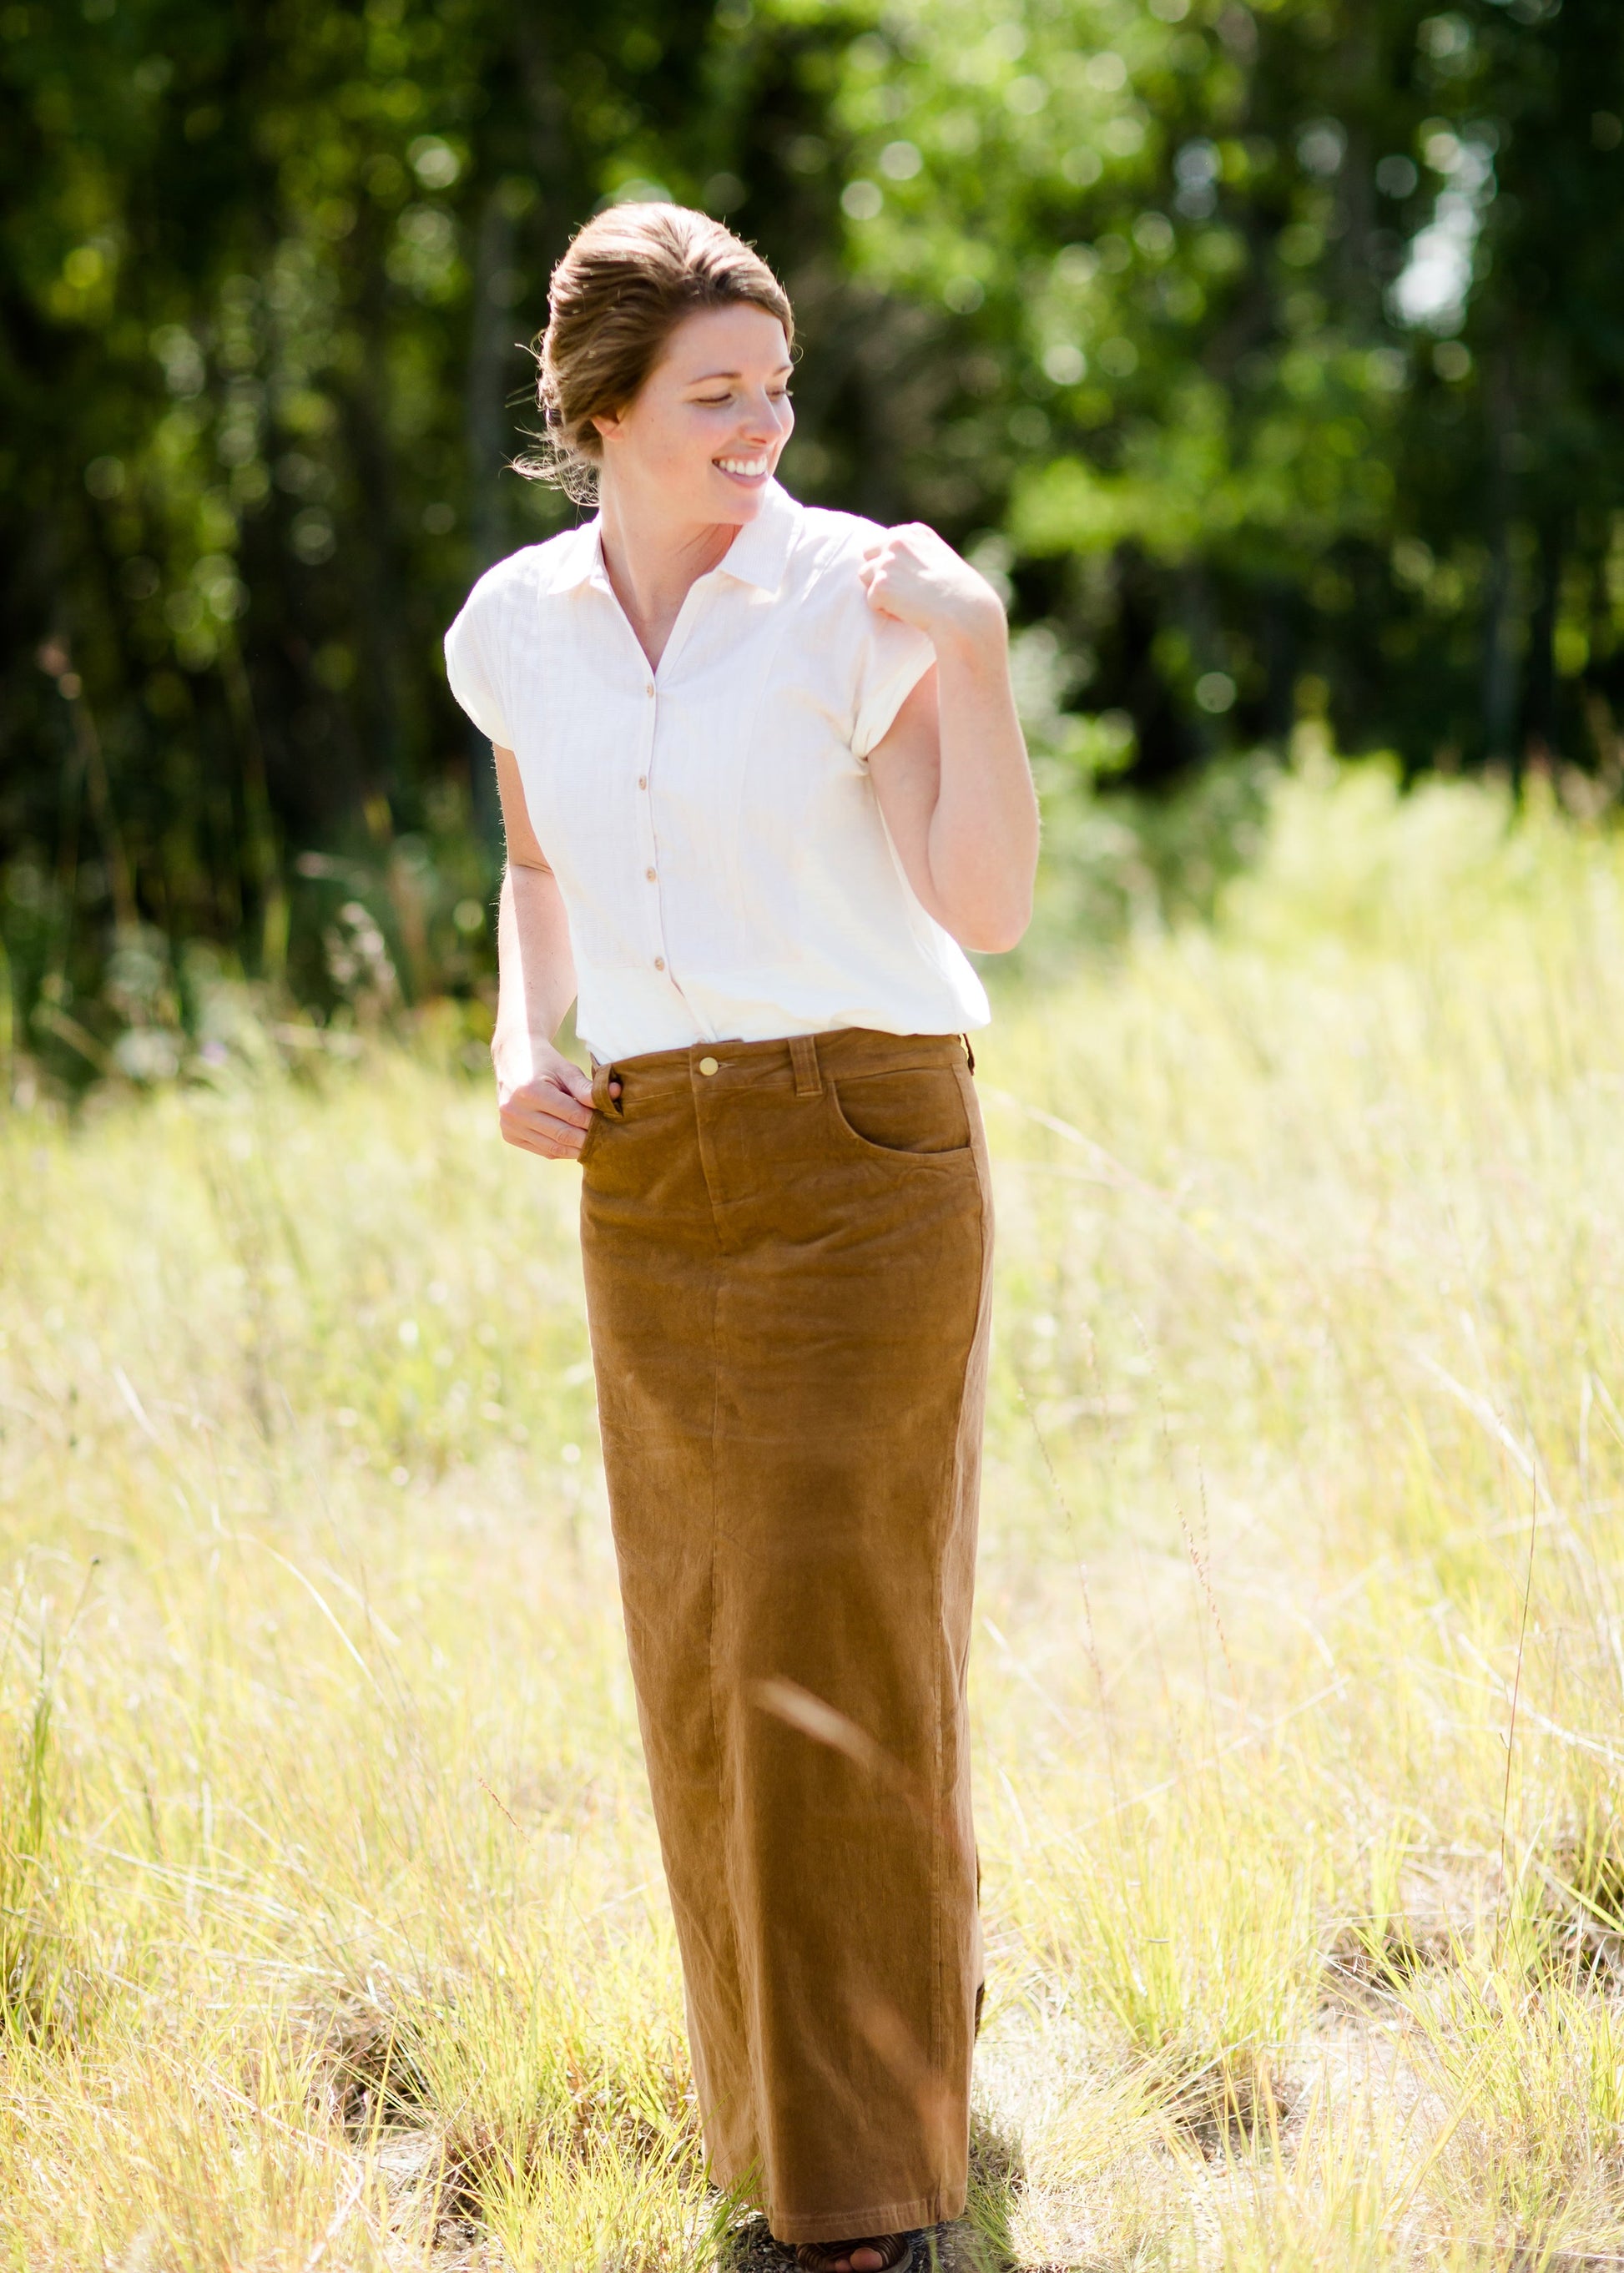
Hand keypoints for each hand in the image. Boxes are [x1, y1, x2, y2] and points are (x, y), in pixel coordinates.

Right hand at [493, 1037, 617, 1160]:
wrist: (512, 1058)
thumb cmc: (545, 1062)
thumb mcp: (566, 1069)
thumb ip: (587, 1087)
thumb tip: (615, 1094)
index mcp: (530, 1091)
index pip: (572, 1115)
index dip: (594, 1122)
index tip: (612, 1123)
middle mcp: (515, 1111)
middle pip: (563, 1135)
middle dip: (588, 1139)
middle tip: (609, 1139)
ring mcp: (509, 1125)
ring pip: (553, 1148)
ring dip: (577, 1149)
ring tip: (596, 1144)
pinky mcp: (509, 1135)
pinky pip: (543, 1150)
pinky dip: (562, 1150)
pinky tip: (576, 1145)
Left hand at [859, 522, 1005, 647]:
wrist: (964, 611)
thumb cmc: (961, 592)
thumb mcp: (943, 560)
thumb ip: (920, 553)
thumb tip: (897, 565)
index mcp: (914, 531)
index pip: (888, 541)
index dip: (896, 565)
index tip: (916, 579)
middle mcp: (898, 540)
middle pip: (869, 554)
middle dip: (881, 572)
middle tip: (906, 592)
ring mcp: (888, 561)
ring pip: (865, 576)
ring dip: (881, 591)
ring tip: (907, 602)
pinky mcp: (881, 585)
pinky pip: (871, 601)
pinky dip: (885, 611)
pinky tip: (908, 613)